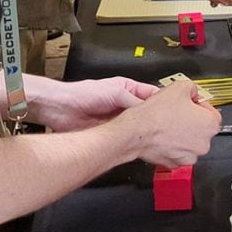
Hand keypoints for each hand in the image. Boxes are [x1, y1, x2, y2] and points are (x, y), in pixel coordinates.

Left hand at [34, 77, 158, 132]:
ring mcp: (117, 120)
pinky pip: (124, 138)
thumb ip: (135, 100)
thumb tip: (150, 111)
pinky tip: (136, 143)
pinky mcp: (110, 133)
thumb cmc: (83, 93)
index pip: (151, 95)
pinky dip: (130, 140)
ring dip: (141, 131)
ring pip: (135, 127)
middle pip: (145, 113)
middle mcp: (124, 104)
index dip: (161, 103)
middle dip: (152, 119)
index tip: (171, 111)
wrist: (60, 108)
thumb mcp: (116, 92)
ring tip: (152, 136)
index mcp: (128, 89)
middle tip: (163, 128)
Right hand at [124, 82, 221, 167]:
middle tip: (176, 113)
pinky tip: (163, 135)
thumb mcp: (180, 87)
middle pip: (201, 128)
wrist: (137, 132)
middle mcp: (203, 144)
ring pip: (189, 142)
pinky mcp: (175, 164)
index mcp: (210, 125)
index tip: (190, 103)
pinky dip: (172, 146)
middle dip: (190, 120)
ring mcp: (189, 156)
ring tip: (168, 124)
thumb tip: (192, 92)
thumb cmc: (157, 114)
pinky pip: (177, 152)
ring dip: (181, 134)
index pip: (212, 112)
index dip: (199, 105)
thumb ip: (192, 88)